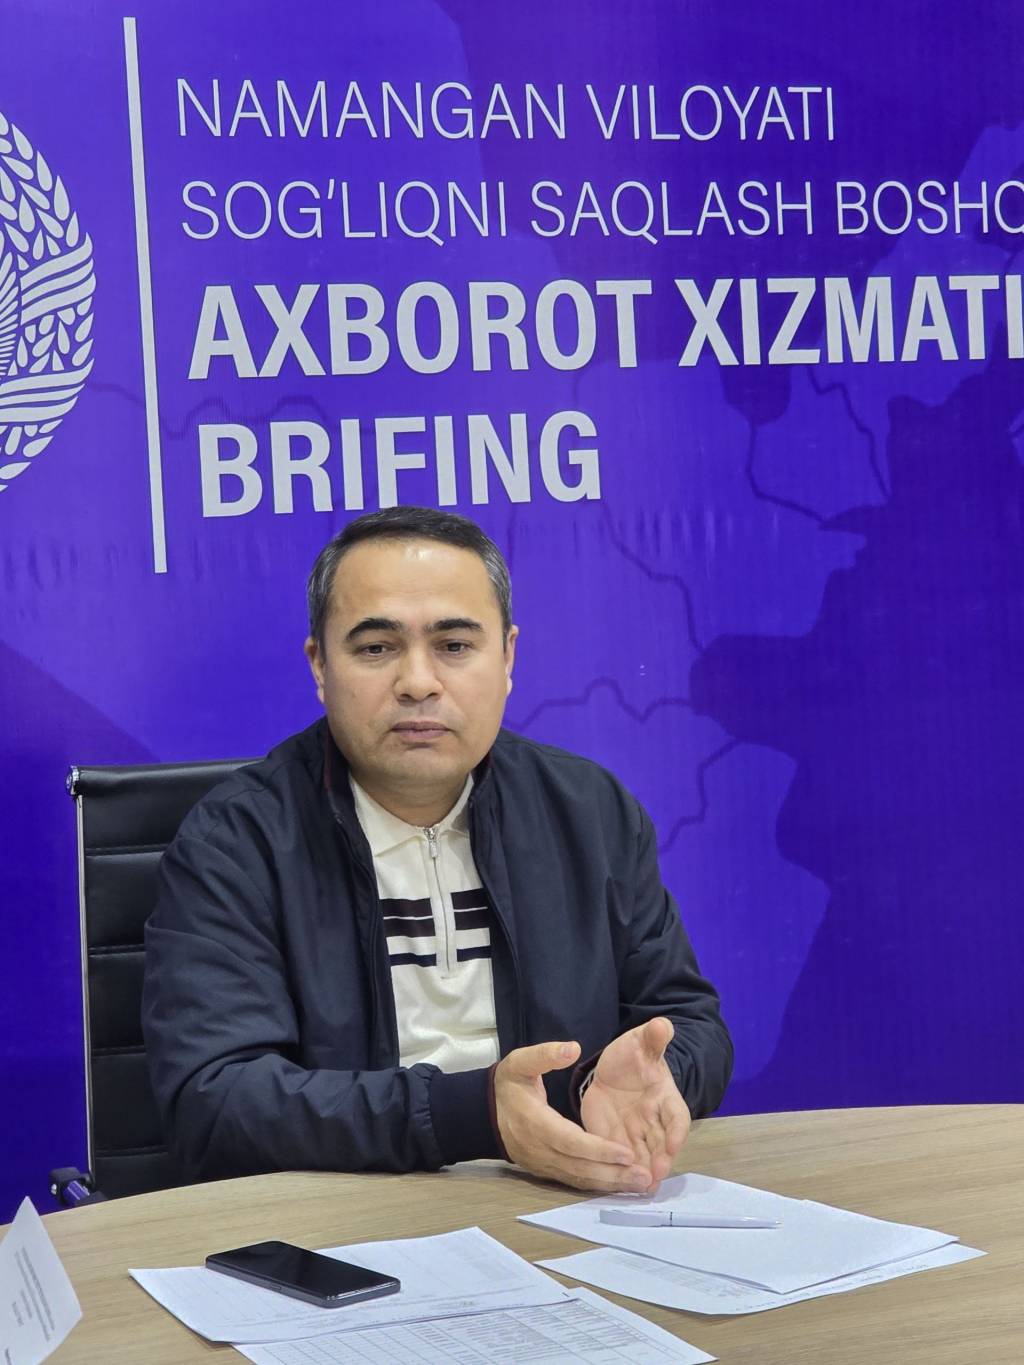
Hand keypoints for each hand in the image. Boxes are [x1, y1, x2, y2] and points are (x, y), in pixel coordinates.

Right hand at [493, 1040, 658, 1191]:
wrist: (483, 1113)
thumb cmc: (508, 1086)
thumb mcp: (520, 1062)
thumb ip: (546, 1054)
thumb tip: (573, 1048)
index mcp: (536, 1123)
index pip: (571, 1141)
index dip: (598, 1150)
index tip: (626, 1153)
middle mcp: (541, 1150)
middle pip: (579, 1167)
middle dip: (613, 1174)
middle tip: (645, 1176)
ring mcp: (544, 1164)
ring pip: (579, 1179)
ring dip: (610, 1184)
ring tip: (641, 1184)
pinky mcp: (547, 1171)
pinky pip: (574, 1181)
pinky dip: (598, 1185)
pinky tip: (620, 1185)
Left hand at [581, 1017, 690, 1194]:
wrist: (614, 1069)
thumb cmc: (634, 1056)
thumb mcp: (641, 1043)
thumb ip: (652, 1038)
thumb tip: (663, 1024)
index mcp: (665, 1096)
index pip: (677, 1116)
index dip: (677, 1131)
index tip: (673, 1144)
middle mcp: (653, 1120)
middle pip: (661, 1145)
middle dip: (659, 1161)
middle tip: (655, 1176)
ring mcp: (634, 1132)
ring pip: (641, 1156)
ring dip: (641, 1172)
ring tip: (639, 1188)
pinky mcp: (612, 1138)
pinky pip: (618, 1158)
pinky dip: (619, 1172)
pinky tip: (617, 1185)